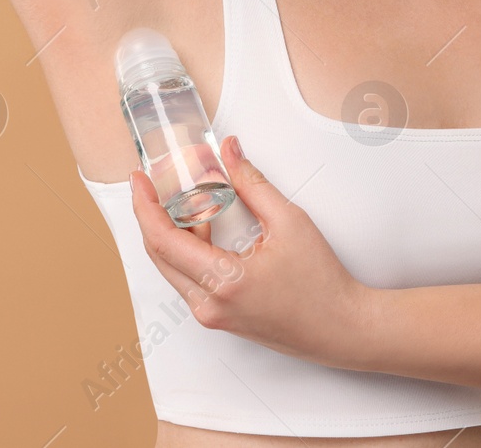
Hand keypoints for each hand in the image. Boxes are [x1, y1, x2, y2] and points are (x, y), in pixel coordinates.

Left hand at [128, 135, 371, 366]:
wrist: (341, 328)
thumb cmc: (322, 283)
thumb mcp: (290, 222)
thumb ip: (253, 183)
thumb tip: (230, 152)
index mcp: (223, 281)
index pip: (162, 240)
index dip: (144, 205)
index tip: (140, 180)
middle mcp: (209, 304)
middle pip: (158, 254)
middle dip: (150, 214)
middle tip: (151, 183)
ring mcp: (211, 315)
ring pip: (172, 268)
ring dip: (171, 232)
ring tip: (184, 197)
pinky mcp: (218, 318)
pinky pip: (189, 280)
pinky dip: (187, 251)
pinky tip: (202, 226)